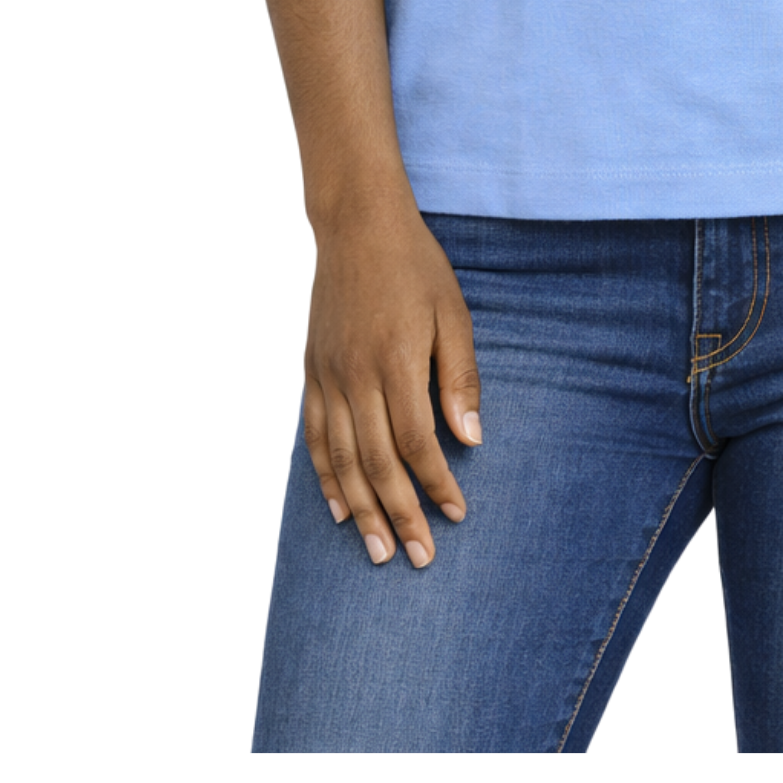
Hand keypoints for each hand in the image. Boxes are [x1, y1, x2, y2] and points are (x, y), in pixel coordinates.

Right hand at [302, 196, 482, 566]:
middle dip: (400, 514)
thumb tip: (471, 439)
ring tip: (378, 550)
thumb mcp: (454, 314)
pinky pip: (316, 436)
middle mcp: (356, 375)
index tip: (457, 514)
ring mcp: (328, 376)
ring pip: (342, 459)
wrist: (357, 226)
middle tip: (418, 557)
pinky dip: (326, 477)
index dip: (436, 483)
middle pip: (377, 462)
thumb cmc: (416, 267)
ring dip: (362, 510)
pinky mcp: (312, 372)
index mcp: (396, 361)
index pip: (417, 442)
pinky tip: (340, 509)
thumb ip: (460, 378)